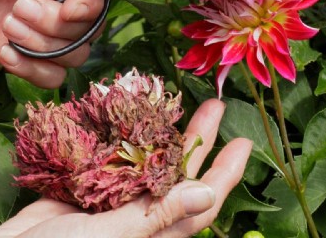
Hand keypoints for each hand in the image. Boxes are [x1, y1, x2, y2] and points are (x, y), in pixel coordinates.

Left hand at [0, 0, 106, 87]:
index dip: (92, 1)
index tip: (71, 7)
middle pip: (88, 26)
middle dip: (59, 24)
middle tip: (19, 9)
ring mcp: (34, 30)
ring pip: (72, 53)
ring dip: (45, 47)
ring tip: (8, 26)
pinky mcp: (14, 54)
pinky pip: (47, 76)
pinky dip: (34, 70)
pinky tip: (6, 54)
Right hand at [0, 99, 251, 237]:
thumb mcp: (108, 237)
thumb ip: (154, 216)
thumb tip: (207, 193)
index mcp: (152, 232)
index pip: (201, 202)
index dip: (224, 173)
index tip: (243, 143)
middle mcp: (137, 215)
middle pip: (177, 173)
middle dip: (197, 139)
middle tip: (214, 106)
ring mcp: (110, 201)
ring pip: (144, 161)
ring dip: (160, 132)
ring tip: (173, 101)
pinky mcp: (81, 188)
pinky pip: (108, 158)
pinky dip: (117, 135)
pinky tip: (122, 112)